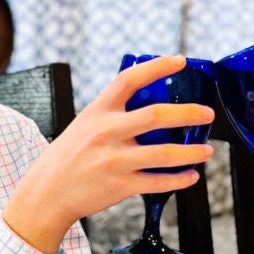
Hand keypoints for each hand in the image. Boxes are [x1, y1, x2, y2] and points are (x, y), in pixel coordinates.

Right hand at [3, 55, 214, 253]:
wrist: (47, 193)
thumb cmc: (68, 157)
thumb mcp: (85, 125)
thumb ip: (113, 115)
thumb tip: (151, 109)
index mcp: (98, 111)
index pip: (130, 80)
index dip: (157, 67)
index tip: (180, 61)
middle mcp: (106, 132)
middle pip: (156, 116)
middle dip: (189, 113)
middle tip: (207, 114)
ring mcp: (114, 160)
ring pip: (164, 153)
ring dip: (191, 152)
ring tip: (206, 150)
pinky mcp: (120, 186)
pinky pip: (158, 182)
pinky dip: (179, 179)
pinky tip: (190, 176)